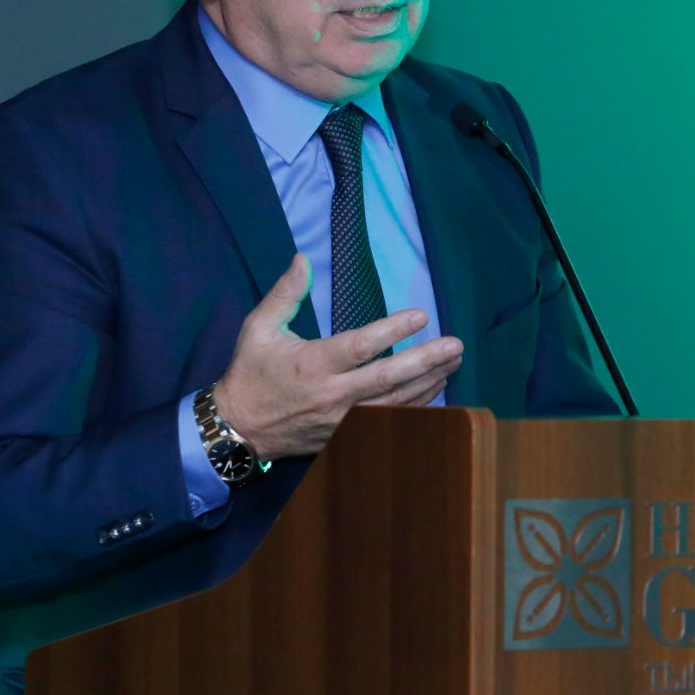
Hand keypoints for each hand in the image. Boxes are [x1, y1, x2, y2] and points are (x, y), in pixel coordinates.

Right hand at [213, 254, 462, 459]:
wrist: (239, 428)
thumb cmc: (251, 373)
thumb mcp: (259, 328)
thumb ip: (285, 293)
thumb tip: (303, 258)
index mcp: (312, 364)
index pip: (360, 347)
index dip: (392, 332)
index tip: (421, 315)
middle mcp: (332, 395)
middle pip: (388, 378)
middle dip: (426, 360)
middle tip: (455, 345)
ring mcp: (342, 420)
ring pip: (395, 403)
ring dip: (429, 381)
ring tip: (453, 361)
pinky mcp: (347, 435)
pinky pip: (389, 421)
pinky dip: (416, 405)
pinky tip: (434, 388)